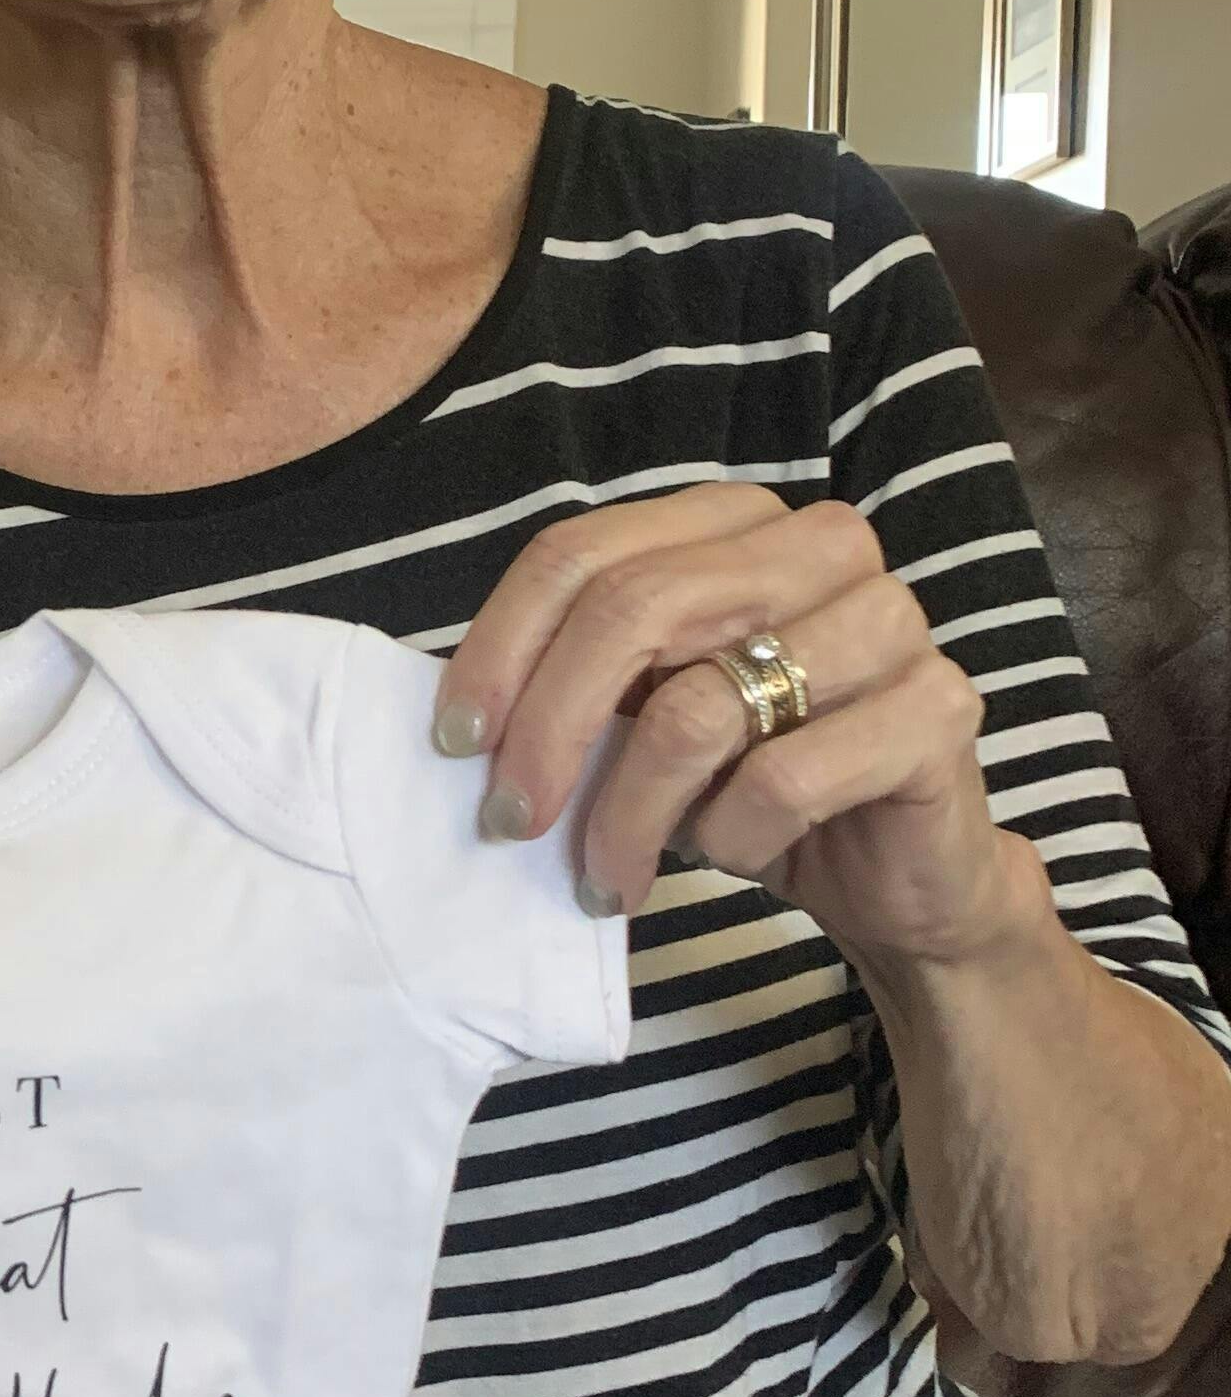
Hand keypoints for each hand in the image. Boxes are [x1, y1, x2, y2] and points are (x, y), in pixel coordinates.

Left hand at [434, 484, 1025, 970]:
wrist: (899, 874)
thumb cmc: (756, 782)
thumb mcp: (650, 717)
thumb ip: (583, 686)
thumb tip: (468, 716)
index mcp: (735, 522)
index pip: (582, 553)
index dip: (501, 646)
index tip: (456, 741)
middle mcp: (820, 545)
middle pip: (632, 610)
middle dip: (550, 731)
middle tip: (510, 823)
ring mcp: (890, 618)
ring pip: (701, 708)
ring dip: (630, 812)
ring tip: (610, 873)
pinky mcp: (939, 707)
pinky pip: (785, 778)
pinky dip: (732, 836)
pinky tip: (732, 853)